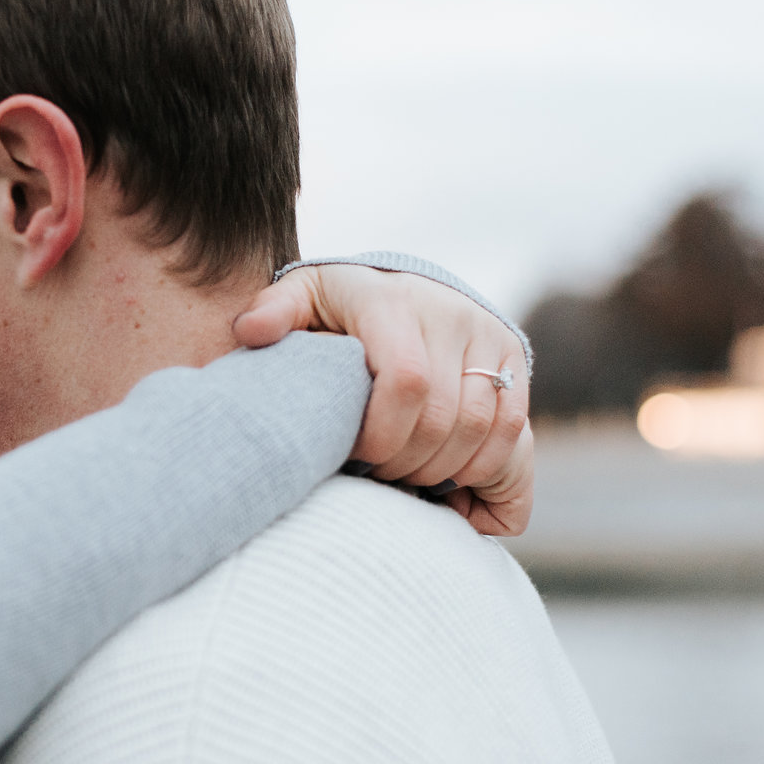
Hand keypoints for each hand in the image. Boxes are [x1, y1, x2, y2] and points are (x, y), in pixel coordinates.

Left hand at [232, 265, 533, 535]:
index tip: (357, 457)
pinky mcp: (514, 355)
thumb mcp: (302, 298)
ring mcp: (488, 334)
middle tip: (378, 476)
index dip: (383, 435)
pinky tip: (448, 477)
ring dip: (443, 469)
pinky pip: (512, 429)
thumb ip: (274, 313)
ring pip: (481, 428)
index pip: (407, 381)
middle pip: (442, 416)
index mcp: (392, 303)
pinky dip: (482, 466)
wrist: (404, 285)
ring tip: (407, 476)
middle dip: (407, 463)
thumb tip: (249, 333)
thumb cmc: (339, 306)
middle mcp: (449, 314)